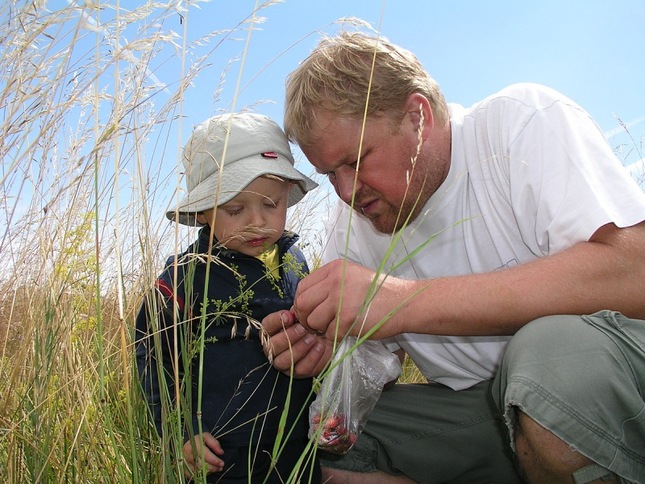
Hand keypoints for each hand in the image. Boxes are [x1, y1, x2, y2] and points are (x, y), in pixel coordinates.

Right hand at [182, 433, 224, 477]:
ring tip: (216, 469)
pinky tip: (206, 471)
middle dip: (213, 467)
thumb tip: (221, 452)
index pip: (205, 454)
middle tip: (220, 468)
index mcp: (194, 444)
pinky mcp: (182, 468)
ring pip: (197, 470)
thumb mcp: (206, 436)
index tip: (221, 463)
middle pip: (201, 464)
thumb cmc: (198, 440)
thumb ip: (214, 443)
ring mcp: (184, 461)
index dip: (214, 460)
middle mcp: (188, 453)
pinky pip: (192, 474)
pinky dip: (200, 474)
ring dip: (208, 471)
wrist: (186, 443)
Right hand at [262, 309, 332, 377]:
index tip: (289, 316)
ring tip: (313, 338)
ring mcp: (284, 363)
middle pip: (272, 346)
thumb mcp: (303, 314)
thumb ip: (296, 312)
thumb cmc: (311, 324)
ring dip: (299, 348)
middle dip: (289, 336)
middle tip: (303, 329)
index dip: (276, 321)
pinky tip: (320, 346)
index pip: (266, 326)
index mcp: (271, 332)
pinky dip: (312, 357)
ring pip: (284, 360)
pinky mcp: (298, 373)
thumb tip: (292, 314)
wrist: (327, 337)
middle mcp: (273, 349)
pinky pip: (301, 369)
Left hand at [294, 259, 408, 339]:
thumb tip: (305, 301)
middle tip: (316, 325)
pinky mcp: (347, 319)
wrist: (403, 302)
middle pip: (302, 303)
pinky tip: (346, 331)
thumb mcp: (351, 276)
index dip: (302, 302)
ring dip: (320, 328)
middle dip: (305, 318)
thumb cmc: (378, 292)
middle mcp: (334, 281)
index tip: (309, 311)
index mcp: (334, 269)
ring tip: (333, 327)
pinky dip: (334, 336)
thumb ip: (329, 284)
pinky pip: (328, 332)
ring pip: (312, 320)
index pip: (302, 286)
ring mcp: (340, 300)